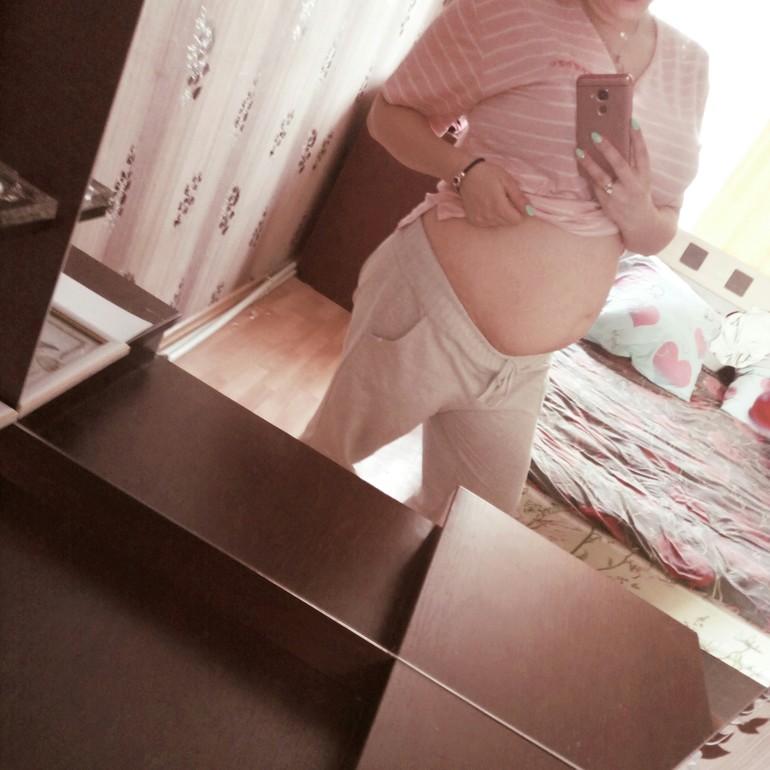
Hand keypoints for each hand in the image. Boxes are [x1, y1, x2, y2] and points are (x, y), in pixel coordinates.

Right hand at [457, 161, 533, 226]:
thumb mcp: (507, 181)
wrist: (466, 174)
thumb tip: (530, 212)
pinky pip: (488, 224)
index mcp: (499, 207)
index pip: (516, 220)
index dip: (520, 212)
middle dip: (510, 213)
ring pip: (498, 224)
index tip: (516, 202)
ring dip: (500, 215)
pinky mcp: (474, 220)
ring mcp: (480, 220)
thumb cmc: (488, 174)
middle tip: (504, 198)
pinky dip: (491, 217)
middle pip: (508, 223)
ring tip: (495, 201)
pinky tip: (487, 206)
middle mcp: (489, 216)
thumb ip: (519, 198)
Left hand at [575, 121, 676, 253]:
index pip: (642, 153)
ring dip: (589, 164)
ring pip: (601, 177)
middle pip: (619, 164)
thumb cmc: (639, 194)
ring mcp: (618, 195)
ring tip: (578, 151)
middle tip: (595, 135)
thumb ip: (634, 163)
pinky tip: (580, 164)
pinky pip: (594, 187)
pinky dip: (587, 175)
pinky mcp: (607, 204)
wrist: (640, 223)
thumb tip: (619, 140)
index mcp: (645, 176)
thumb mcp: (642, 179)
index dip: (638, 137)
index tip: (632, 121)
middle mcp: (632, 185)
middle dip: (607, 149)